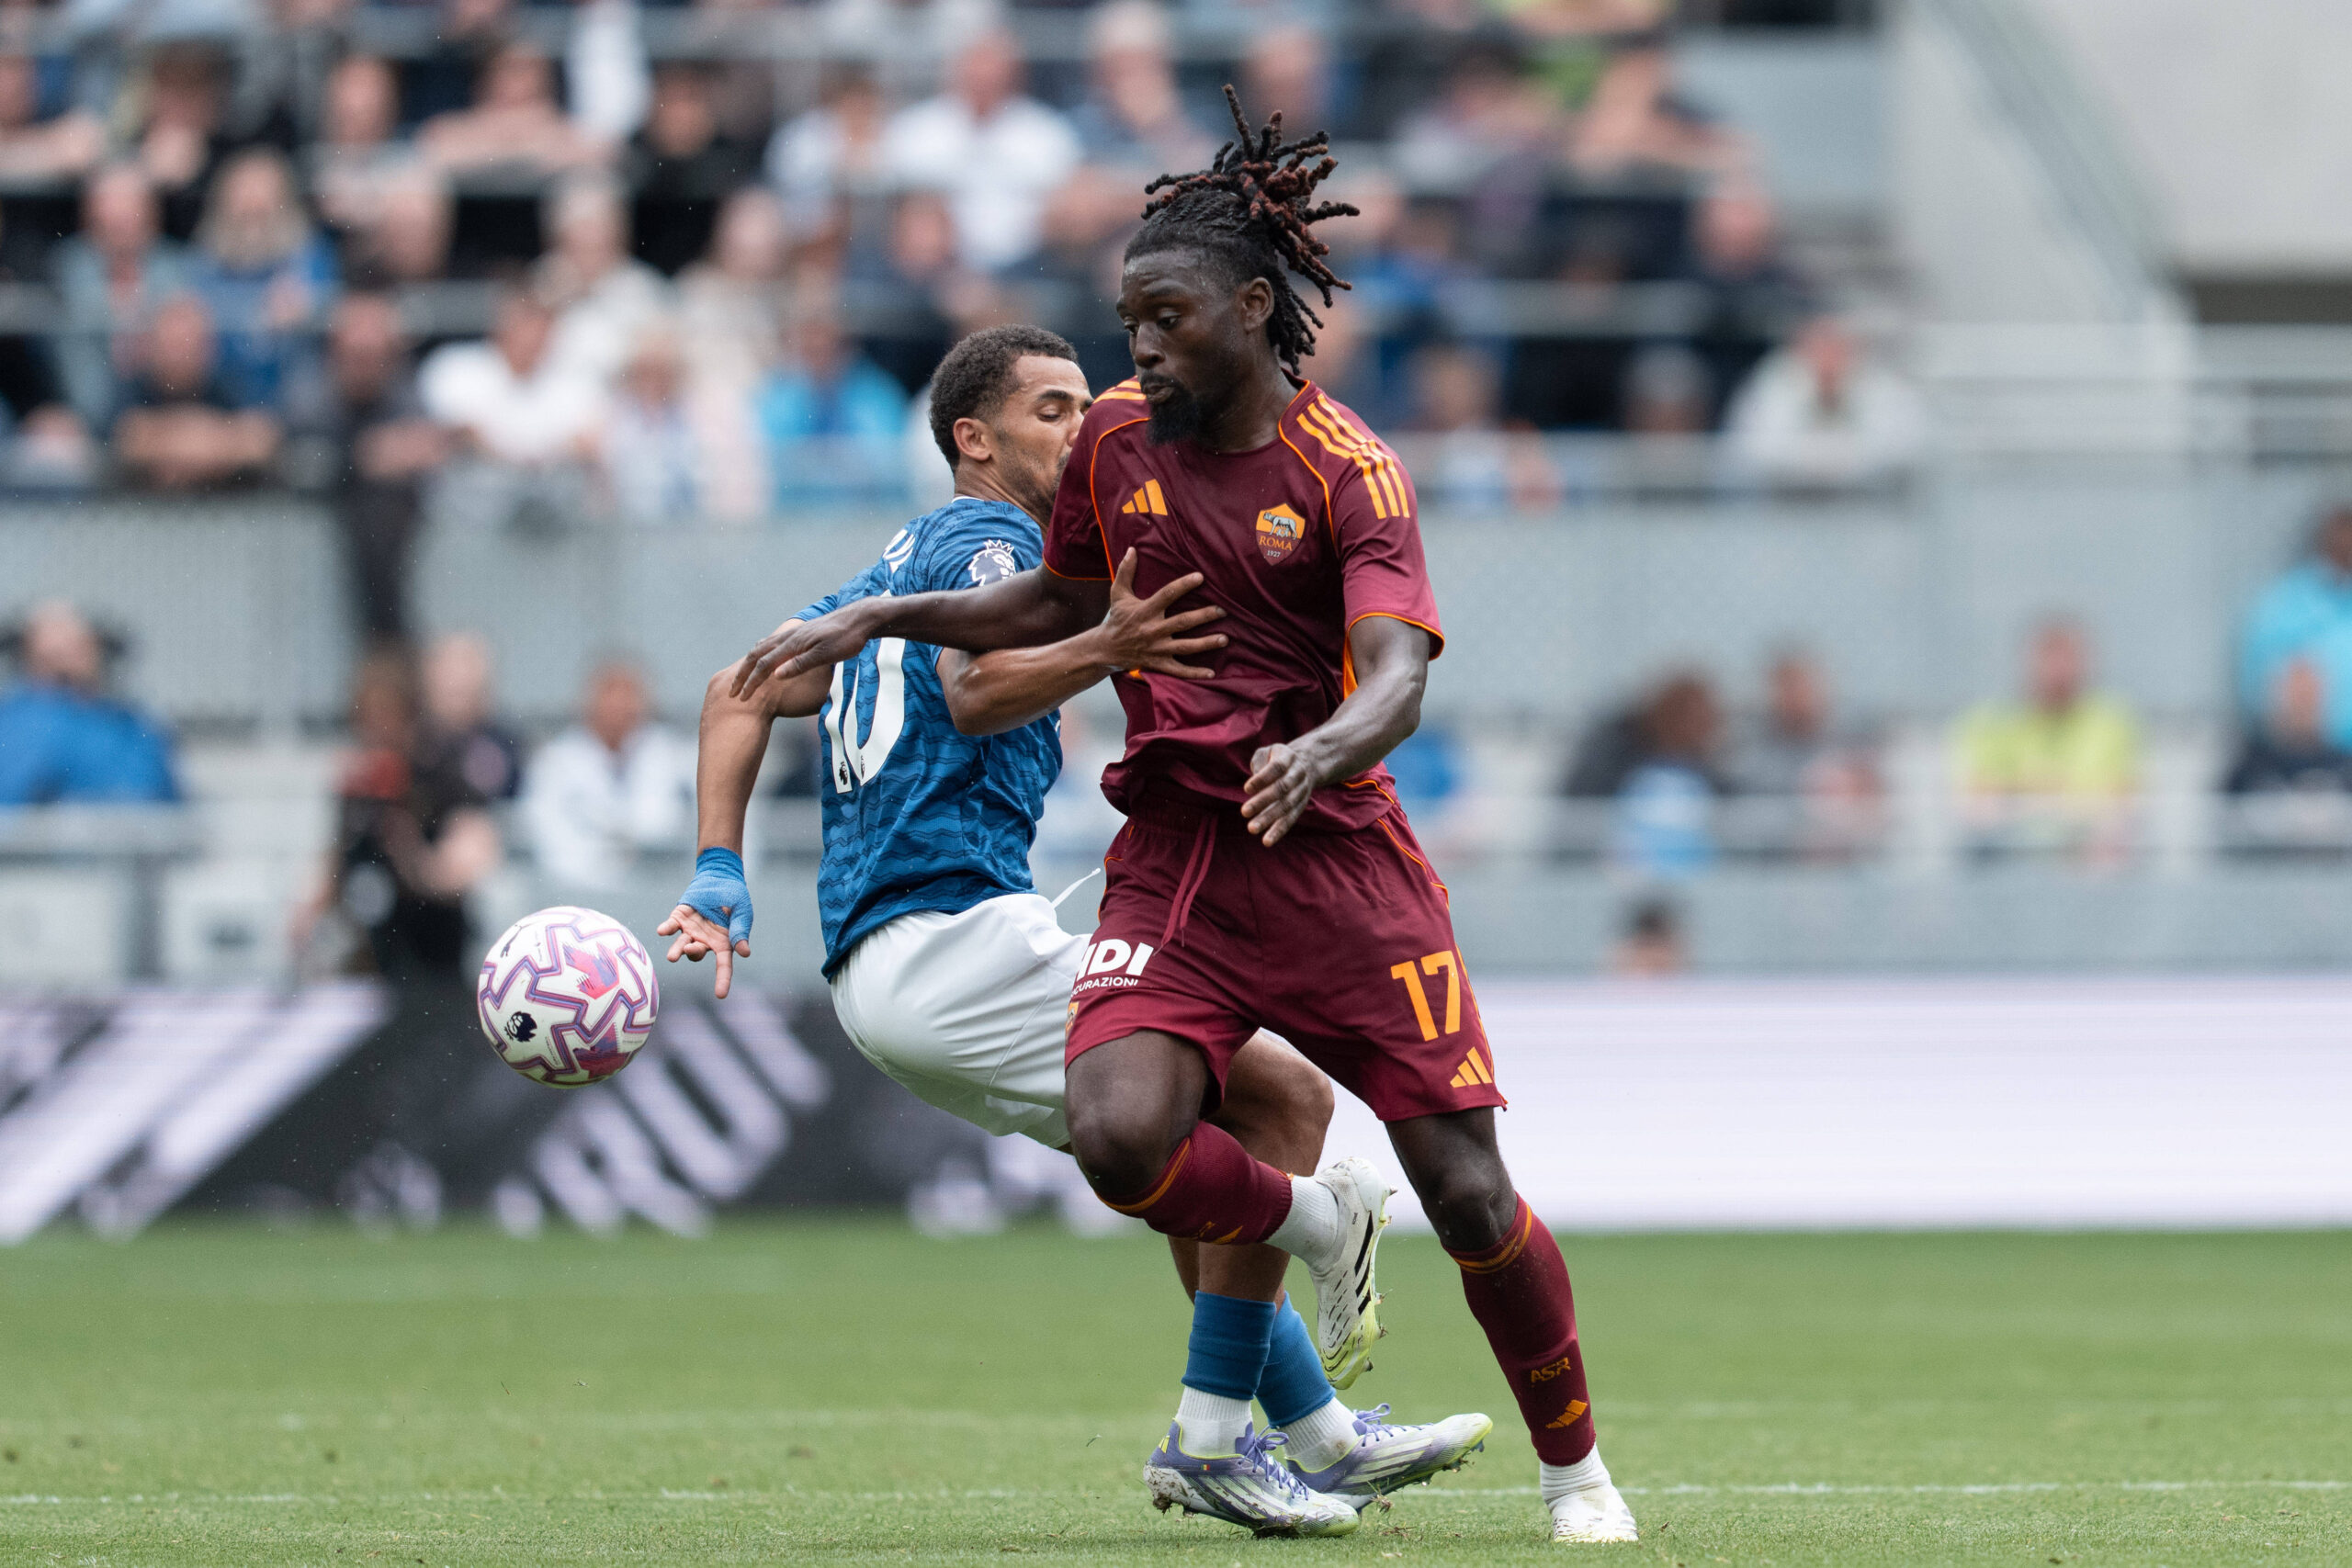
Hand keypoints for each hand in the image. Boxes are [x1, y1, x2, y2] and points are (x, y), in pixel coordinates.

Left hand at [656, 848, 753, 997]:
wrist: (720, 876)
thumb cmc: (734, 897)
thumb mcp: (742, 912)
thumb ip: (741, 931)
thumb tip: (745, 953)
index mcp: (723, 942)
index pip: (723, 965)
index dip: (722, 980)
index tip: (720, 995)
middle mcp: (705, 940)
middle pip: (697, 954)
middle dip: (693, 954)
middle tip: (691, 949)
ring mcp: (690, 930)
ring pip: (681, 945)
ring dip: (677, 950)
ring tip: (672, 957)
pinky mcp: (679, 917)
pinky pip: (671, 926)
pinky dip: (666, 929)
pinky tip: (662, 931)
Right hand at [733, 605, 869, 697]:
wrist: (860, 618)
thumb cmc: (846, 639)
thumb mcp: (825, 655)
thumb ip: (800, 665)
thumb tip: (776, 675)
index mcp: (793, 644)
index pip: (764, 665)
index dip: (751, 682)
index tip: (741, 698)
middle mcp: (789, 637)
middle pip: (757, 655)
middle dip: (743, 674)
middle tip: (732, 691)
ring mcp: (794, 633)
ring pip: (763, 646)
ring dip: (749, 662)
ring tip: (741, 675)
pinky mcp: (801, 633)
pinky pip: (773, 642)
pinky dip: (761, 651)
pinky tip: (764, 656)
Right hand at [1093, 549, 1225, 677]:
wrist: (1106, 649)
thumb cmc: (1116, 619)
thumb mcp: (1118, 594)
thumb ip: (1125, 571)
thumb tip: (1132, 549)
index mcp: (1146, 610)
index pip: (1167, 594)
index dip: (1184, 585)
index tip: (1200, 577)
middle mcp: (1153, 629)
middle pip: (1183, 622)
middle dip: (1204, 616)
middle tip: (1223, 610)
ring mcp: (1157, 648)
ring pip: (1186, 646)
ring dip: (1206, 643)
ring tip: (1225, 638)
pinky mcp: (1159, 663)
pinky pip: (1179, 670)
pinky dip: (1195, 673)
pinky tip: (1212, 673)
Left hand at [1242, 741, 1322, 847]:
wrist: (1307, 764)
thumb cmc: (1276, 759)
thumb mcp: (1267, 752)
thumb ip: (1259, 761)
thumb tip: (1255, 784)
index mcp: (1289, 757)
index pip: (1276, 768)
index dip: (1262, 778)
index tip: (1246, 789)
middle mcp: (1298, 774)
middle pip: (1282, 788)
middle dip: (1263, 801)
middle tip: (1244, 811)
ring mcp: (1302, 791)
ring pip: (1287, 806)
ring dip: (1269, 818)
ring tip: (1252, 828)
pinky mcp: (1301, 806)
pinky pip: (1291, 819)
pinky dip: (1279, 831)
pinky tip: (1267, 841)